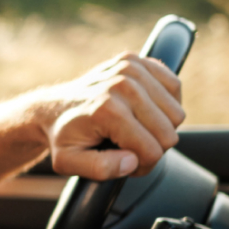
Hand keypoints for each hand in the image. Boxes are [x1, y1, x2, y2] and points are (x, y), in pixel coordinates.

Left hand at [39, 52, 183, 179]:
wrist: (52, 108)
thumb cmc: (63, 137)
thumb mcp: (69, 162)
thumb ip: (100, 169)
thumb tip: (132, 161)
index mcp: (108, 110)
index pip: (152, 150)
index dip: (143, 165)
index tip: (125, 163)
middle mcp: (122, 85)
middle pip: (168, 132)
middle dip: (153, 148)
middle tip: (130, 148)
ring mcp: (130, 68)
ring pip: (176, 112)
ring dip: (160, 127)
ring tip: (135, 130)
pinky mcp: (136, 59)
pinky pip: (174, 86)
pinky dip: (165, 103)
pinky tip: (144, 111)